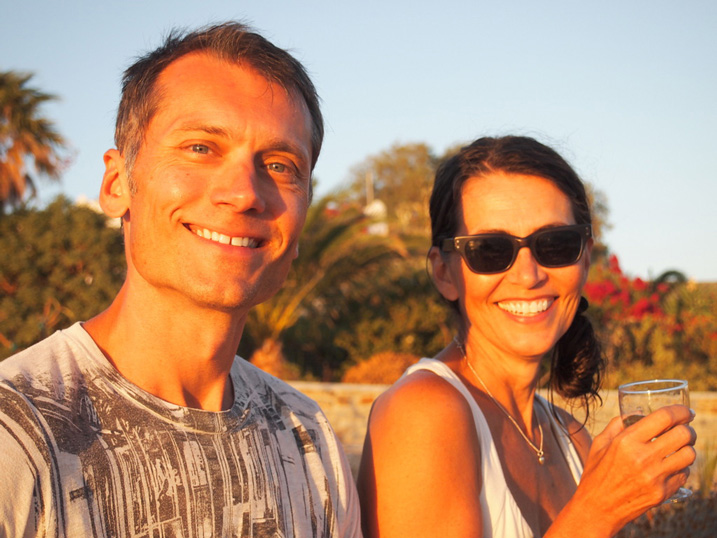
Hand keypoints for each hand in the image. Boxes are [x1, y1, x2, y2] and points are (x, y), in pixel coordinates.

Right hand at [570, 404, 695, 534]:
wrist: (597, 508)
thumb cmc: (596, 473)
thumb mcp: (600, 443)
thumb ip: (617, 425)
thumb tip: (633, 412)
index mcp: (626, 441)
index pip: (664, 418)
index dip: (680, 411)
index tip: (685, 411)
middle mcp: (643, 458)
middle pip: (684, 435)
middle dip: (688, 429)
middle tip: (685, 430)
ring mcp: (655, 477)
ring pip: (689, 455)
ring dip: (687, 448)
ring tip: (679, 448)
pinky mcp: (663, 493)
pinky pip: (684, 474)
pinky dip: (681, 468)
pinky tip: (670, 466)